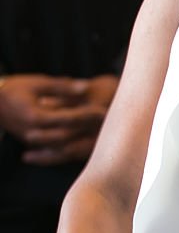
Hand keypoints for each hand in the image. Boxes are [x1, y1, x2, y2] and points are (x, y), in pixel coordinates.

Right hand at [0, 74, 118, 165]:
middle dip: (88, 130)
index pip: (68, 119)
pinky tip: (85, 143)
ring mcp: (32, 141)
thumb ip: (62, 86)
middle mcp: (33, 133)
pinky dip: (70, 147)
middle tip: (109, 124)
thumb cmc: (14, 88)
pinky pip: (54, 150)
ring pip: (63, 147)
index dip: (88, 115)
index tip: (105, 110)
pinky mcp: (32, 143)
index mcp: (35, 117)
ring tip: (101, 133)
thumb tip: (85, 87)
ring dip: (82, 141)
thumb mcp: (37, 82)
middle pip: (69, 136)